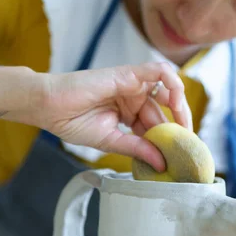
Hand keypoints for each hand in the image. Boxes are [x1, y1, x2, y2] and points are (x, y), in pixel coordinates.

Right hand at [38, 62, 191, 170]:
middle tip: (186, 142)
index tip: (180, 152)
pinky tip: (176, 102)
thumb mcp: (111, 141)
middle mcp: (133, 97)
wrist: (49, 106)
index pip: (157, 123)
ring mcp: (132, 84)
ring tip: (184, 126)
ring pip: (167, 88)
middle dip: (180, 123)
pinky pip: (158, 71)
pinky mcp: (128, 73)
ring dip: (180, 105)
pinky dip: (172, 82)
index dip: (171, 136)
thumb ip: (138, 149)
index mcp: (129, 113)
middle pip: (166, 106)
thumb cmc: (71, 122)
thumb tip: (161, 163)